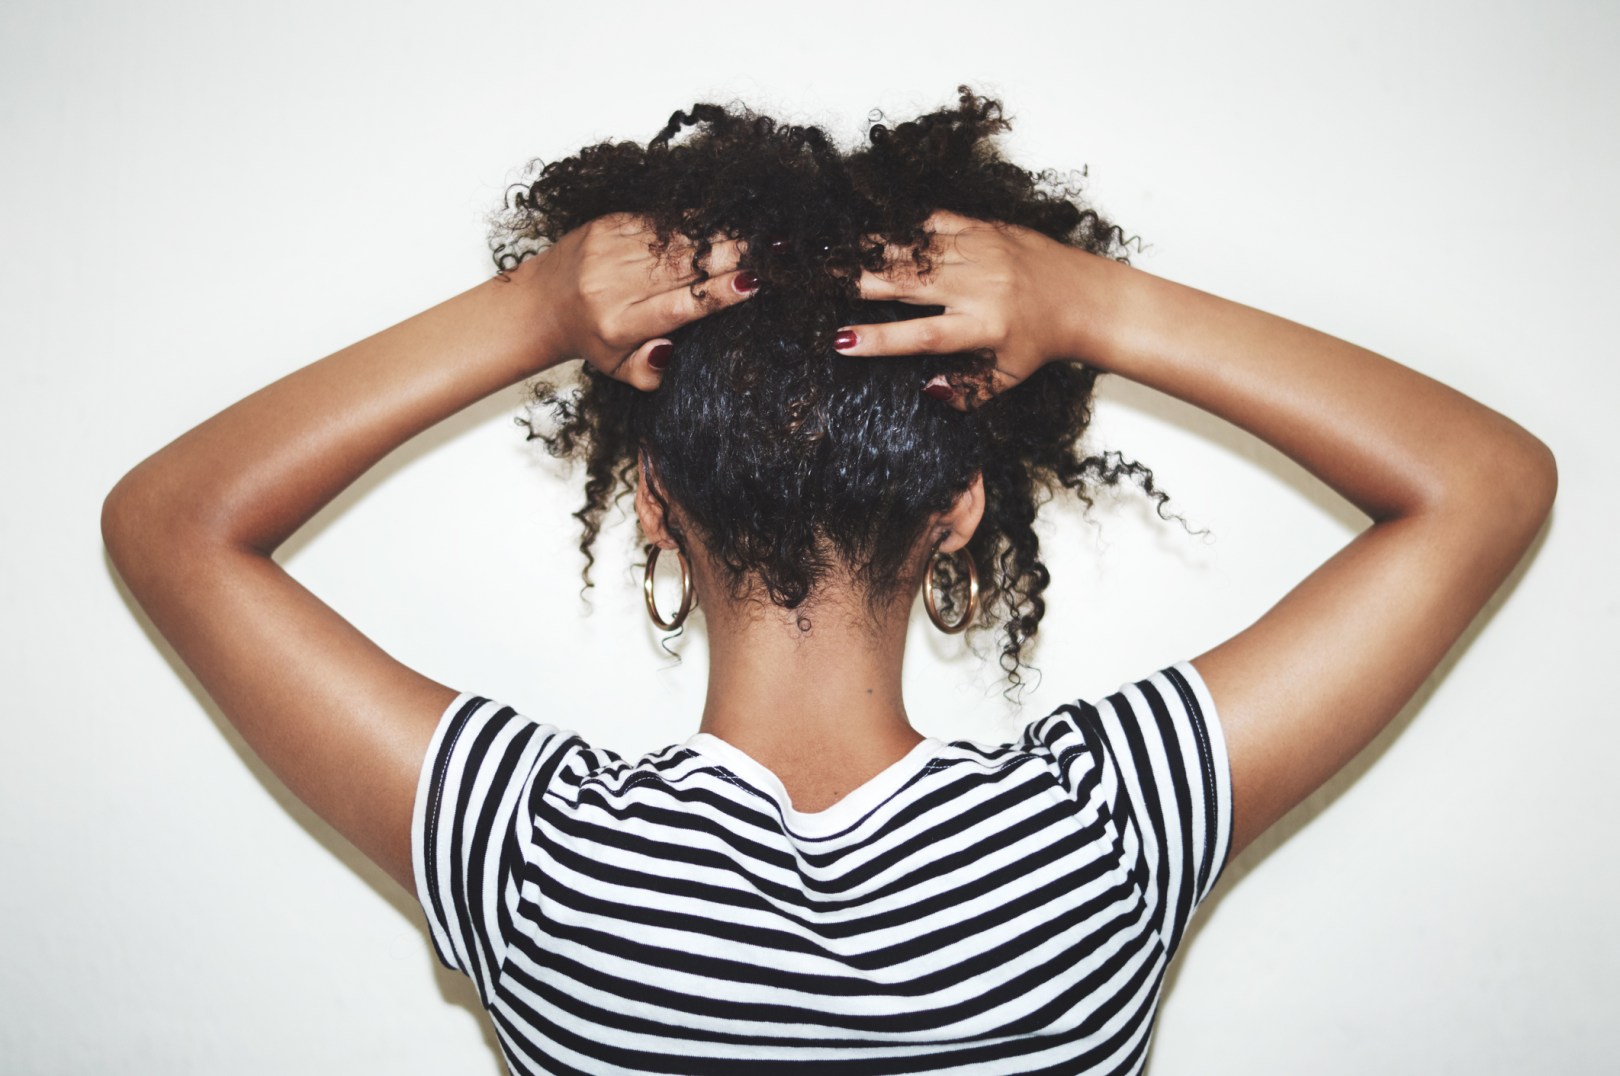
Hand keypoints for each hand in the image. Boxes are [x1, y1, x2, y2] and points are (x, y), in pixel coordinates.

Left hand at [528, 213, 759, 388]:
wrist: (542, 301)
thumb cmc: (590, 337)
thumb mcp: (617, 369)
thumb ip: (649, 372)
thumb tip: (671, 352)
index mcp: (619, 324)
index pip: (679, 306)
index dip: (717, 295)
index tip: (752, 285)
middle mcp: (613, 285)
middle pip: (684, 266)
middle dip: (732, 255)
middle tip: (774, 248)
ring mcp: (609, 250)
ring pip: (677, 239)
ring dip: (720, 234)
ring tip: (757, 231)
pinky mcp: (608, 225)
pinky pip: (661, 220)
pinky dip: (693, 220)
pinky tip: (723, 219)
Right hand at [832, 209, 1094, 407]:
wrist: (1082, 296)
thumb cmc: (1040, 341)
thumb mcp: (1008, 377)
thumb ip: (968, 391)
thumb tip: (927, 391)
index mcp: (982, 327)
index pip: (921, 335)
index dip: (878, 339)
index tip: (840, 341)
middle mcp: (978, 286)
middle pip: (907, 283)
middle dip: (856, 281)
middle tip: (813, 280)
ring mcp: (981, 252)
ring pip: (914, 249)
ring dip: (869, 250)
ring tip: (829, 253)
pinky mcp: (984, 228)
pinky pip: (934, 222)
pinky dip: (902, 227)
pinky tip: (871, 232)